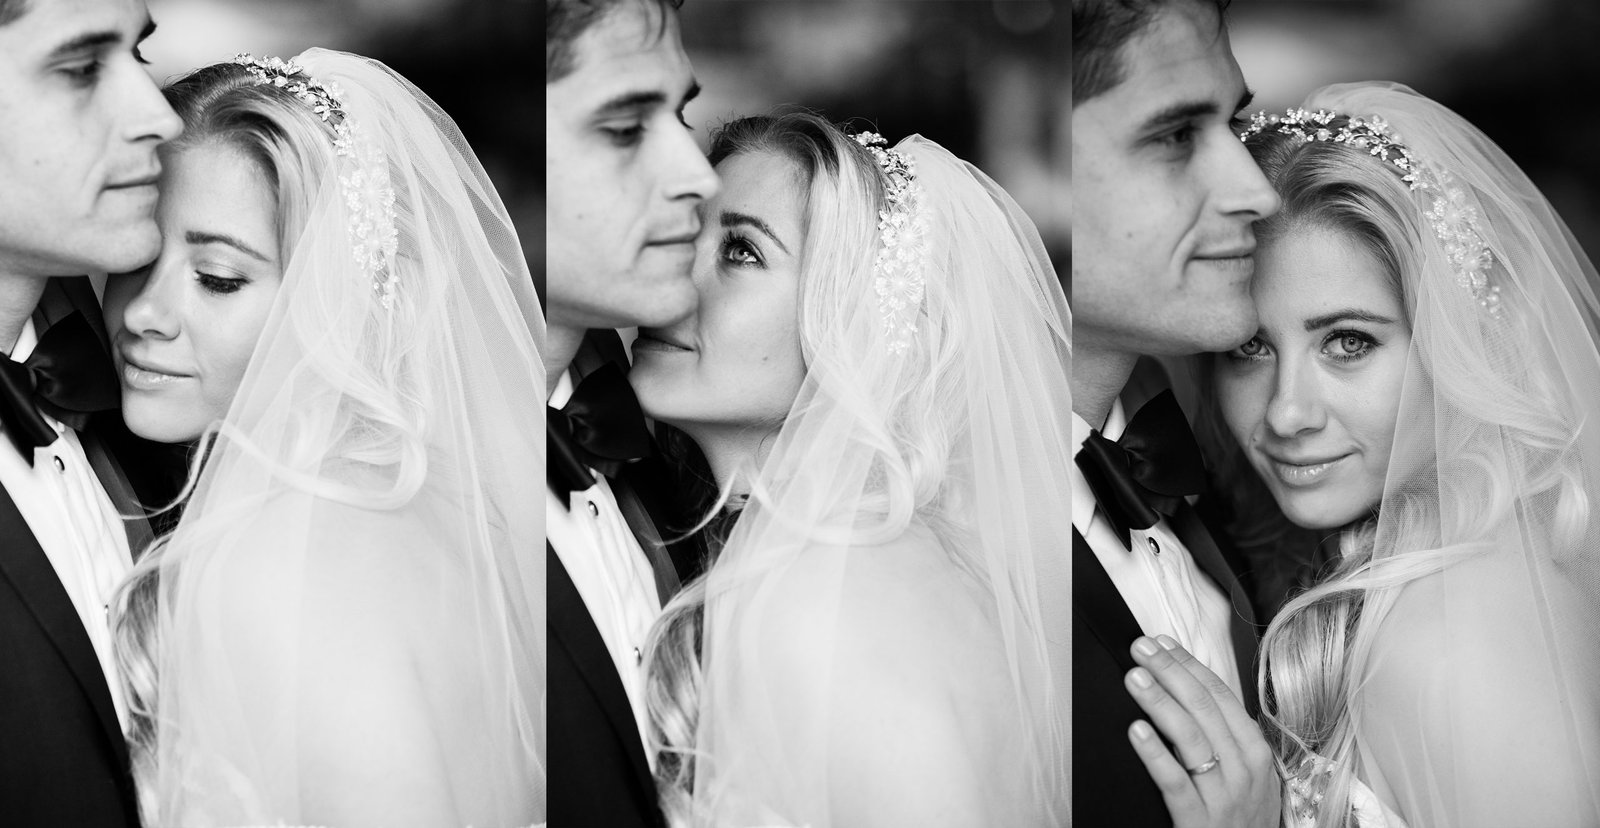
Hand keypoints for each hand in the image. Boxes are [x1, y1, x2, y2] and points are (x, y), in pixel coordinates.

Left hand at [1124, 635, 1280, 827]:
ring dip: (1159, 702)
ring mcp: (1223, 796)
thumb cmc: (1243, 818)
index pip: (1220, 696)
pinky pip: (1175, 782)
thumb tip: (1191, 691)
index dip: (1189, 665)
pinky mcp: (1199, 821)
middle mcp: (1243, 769)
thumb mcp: (1249, 775)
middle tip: (1141, 648)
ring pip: (1189, 738)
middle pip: (1203, 708)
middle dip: (1170, 672)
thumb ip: (1227, 737)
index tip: (1163, 643)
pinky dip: (1155, 754)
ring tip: (1135, 678)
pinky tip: (1136, 731)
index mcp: (1255, 751)